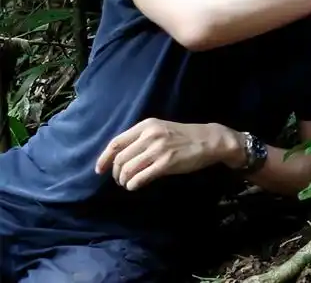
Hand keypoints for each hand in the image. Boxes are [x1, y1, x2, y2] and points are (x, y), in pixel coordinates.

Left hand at [94, 118, 241, 190]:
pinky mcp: (166, 163)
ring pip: (128, 169)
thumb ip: (142, 139)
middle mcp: (150, 136)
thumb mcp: (161, 129)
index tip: (100, 170)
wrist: (209, 140)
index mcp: (146, 126)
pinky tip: (135, 186)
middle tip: (119, 180)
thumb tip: (121, 156)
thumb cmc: (184, 136)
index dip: (104, 158)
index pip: (116, 143)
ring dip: (124, 180)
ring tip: (127, 184)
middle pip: (120, 158)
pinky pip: (141, 177)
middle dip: (116, 173)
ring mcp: (158, 149)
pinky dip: (133, 184)